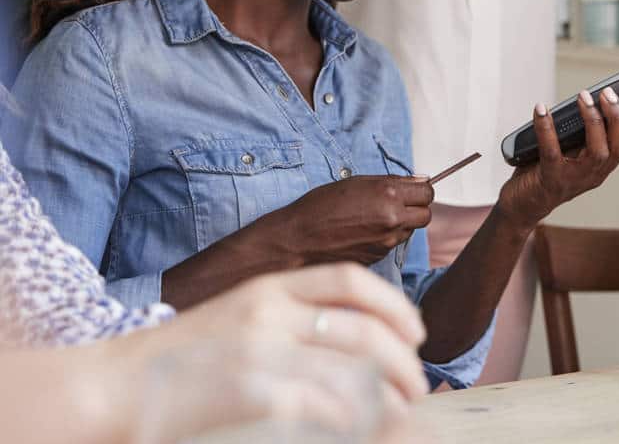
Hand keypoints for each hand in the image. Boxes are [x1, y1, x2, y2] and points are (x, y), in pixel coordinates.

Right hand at [172, 263, 428, 405]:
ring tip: (402, 409)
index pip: (351, 280)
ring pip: (351, 366)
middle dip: (403, 356)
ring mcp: (260, 348)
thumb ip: (287, 315)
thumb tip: (352, 336)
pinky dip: (351, 413)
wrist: (112, 385)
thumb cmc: (179, 358)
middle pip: (363, 326)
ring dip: (388, 391)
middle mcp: (269, 309)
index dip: (394, 305)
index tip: (415, 331)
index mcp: (269, 286)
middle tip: (418, 382)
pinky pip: (321, 400)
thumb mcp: (238, 315)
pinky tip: (360, 424)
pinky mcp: (249, 389)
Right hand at [253, 175, 433, 266]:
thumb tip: (416, 181)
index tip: (412, 190)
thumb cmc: (319, 207)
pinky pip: (393, 244)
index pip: (427, 192)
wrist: (296, 241)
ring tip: (375, 219)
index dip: (420, 190)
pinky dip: (387, 238)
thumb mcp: (355, 182)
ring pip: (411, 231)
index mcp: (387, 195)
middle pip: (426, 214)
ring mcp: (386, 241)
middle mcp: (392, 219)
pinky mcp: (379, 258)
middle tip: (399, 205)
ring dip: (402, 224)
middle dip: (416, 208)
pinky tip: (365, 233)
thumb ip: (389, 182)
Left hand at [495, 88, 618, 229]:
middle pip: (617, 147)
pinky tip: (541, 110)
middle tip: (608, 94)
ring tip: (584, 97)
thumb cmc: (546, 173)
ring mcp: (574, 178)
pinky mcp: (550, 179)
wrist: (522, 206)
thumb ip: (583, 134)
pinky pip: (552, 151)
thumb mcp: (572, 153)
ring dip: (591, 121)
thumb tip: (588, 100)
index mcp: (601, 165)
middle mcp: (593, 173)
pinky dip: (546, 128)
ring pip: (596, 151)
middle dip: (616, 118)